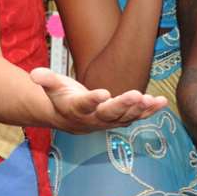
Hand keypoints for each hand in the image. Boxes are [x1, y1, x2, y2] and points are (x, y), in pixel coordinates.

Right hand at [32, 67, 165, 132]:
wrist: (68, 119)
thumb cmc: (60, 98)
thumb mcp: (52, 88)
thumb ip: (46, 80)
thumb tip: (34, 74)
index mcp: (76, 110)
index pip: (84, 106)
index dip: (92, 100)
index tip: (102, 93)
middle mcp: (94, 119)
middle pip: (109, 113)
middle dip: (123, 105)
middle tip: (135, 96)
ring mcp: (109, 121)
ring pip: (126, 117)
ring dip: (139, 109)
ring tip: (151, 99)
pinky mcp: (121, 119)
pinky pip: (137, 116)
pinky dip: (150, 110)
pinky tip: (162, 101)